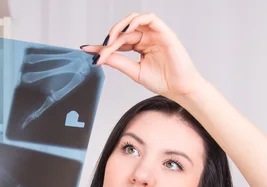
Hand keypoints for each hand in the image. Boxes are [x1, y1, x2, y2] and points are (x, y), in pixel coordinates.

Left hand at [81, 12, 204, 99]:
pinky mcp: (165, 32)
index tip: (86, 50)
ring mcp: (155, 34)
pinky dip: (136, 21)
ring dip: (120, 28)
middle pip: (123, 31)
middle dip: (110, 39)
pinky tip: (127, 32)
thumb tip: (99, 56)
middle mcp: (146, 38)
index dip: (102, 44)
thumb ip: (118, 62)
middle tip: (101, 50)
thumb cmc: (163, 81)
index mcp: (139, 46)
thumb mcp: (134, 71)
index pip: (118, 41)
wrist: (179, 89)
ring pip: (134, 21)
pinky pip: (150, 18)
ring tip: (112, 40)